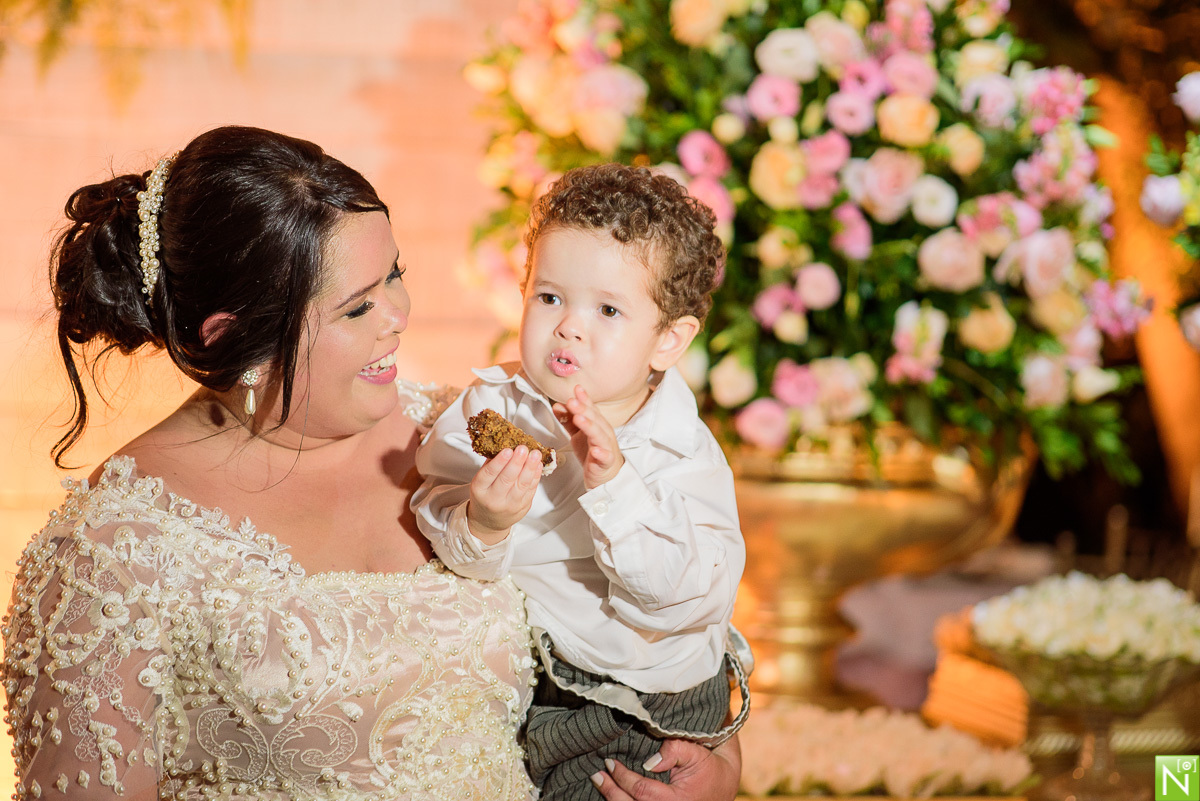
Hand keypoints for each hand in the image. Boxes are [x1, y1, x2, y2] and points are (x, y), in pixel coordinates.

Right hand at [465, 445, 543, 542]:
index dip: (499, 462)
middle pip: (507, 479)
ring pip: (522, 485)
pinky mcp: (523, 507)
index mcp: (480, 490)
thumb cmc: (485, 495)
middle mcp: (494, 499)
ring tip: (535, 454)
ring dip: (530, 467)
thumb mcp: (481, 481)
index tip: (508, 450)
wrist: (489, 521)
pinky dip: (535, 476)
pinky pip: (531, 490)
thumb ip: (491, 464)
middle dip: (517, 462)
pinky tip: (538, 464)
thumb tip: (505, 444)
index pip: (489, 474)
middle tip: (523, 448)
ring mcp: (510, 505)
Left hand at [552, 385, 623, 488]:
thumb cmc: (593, 452)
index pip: (590, 409)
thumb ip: (568, 420)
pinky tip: (595, 450)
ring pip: (599, 435)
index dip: (584, 399)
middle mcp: (603, 432)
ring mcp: (606, 447)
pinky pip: (605, 456)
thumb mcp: (578, 434)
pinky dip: (601, 452)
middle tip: (572, 401)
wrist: (605, 475)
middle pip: (594, 419)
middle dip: (583, 409)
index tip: (576, 388)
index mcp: (597, 424)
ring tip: (579, 419)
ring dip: (589, 426)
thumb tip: (557, 405)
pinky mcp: (606, 462)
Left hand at [591, 737, 741, 800]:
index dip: (622, 777)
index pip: (641, 791)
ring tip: (600, 784)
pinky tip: (614, 794)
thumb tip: (649, 761)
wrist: (724, 786)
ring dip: (614, 800)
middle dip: (611, 791)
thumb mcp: (697, 751)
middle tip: (597, 775)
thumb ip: (674, 750)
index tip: (609, 762)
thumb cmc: (710, 767)